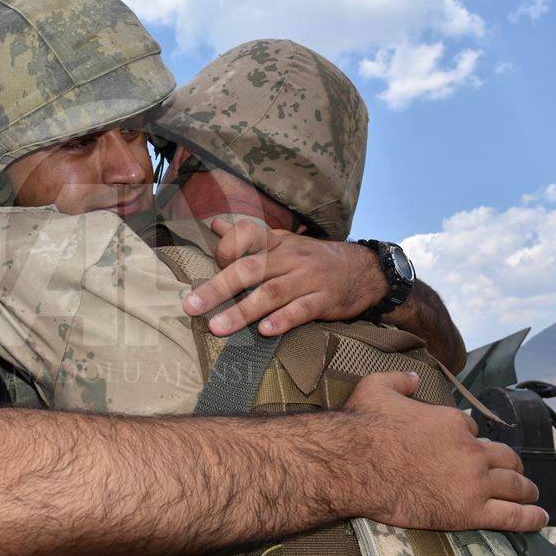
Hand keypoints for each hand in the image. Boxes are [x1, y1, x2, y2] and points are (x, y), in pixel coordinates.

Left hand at [183, 218, 385, 335]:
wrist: (363, 271)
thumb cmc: (311, 258)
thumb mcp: (282, 241)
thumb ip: (248, 237)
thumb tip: (214, 225)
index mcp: (277, 242)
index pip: (248, 235)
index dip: (227, 247)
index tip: (212, 262)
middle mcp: (290, 257)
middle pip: (251, 270)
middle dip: (218, 288)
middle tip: (192, 306)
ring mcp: (308, 279)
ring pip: (271, 294)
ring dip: (242, 311)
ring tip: (217, 327)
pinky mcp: (325, 301)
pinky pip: (302, 310)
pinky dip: (283, 320)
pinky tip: (265, 331)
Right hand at [343, 372, 547, 532]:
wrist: (353, 464)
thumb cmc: (362, 427)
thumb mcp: (376, 387)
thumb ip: (399, 379)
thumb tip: (413, 376)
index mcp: (452, 421)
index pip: (471, 429)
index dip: (467, 437)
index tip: (460, 445)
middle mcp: (470, 450)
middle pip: (504, 456)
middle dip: (509, 462)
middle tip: (511, 470)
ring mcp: (473, 482)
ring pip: (514, 485)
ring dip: (525, 489)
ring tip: (529, 493)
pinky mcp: (469, 511)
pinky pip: (512, 516)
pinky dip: (530, 516)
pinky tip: (539, 516)